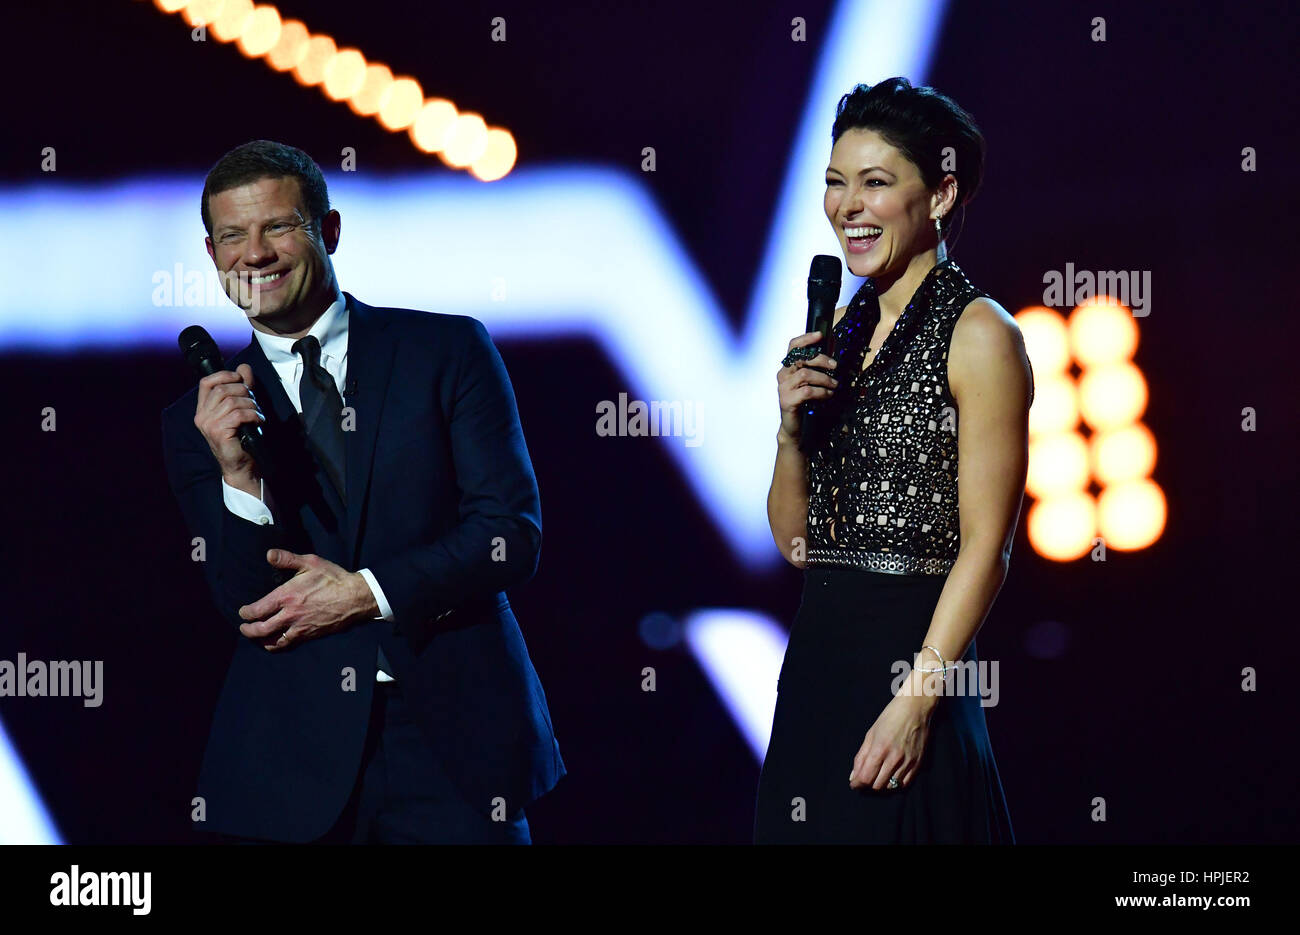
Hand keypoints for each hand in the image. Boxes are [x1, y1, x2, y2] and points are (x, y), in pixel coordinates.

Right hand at [194, 363, 265, 477]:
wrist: (242, 465)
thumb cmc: (242, 438)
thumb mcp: (242, 408)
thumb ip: (242, 387)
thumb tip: (244, 367)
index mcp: (204, 409)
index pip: (206, 383)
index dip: (224, 375)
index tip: (240, 378)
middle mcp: (202, 416)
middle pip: (222, 389)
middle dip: (244, 391)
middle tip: (254, 402)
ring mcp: (209, 424)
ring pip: (232, 401)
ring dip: (251, 404)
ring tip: (257, 414)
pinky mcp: (218, 432)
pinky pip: (238, 414)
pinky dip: (252, 414)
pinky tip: (257, 421)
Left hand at [237, 550, 378, 650]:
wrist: (355, 597)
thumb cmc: (333, 579)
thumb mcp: (311, 563)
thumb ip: (287, 559)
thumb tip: (268, 554)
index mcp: (287, 596)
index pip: (258, 610)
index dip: (246, 613)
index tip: (243, 612)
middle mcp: (290, 615)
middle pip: (261, 629)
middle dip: (248, 630)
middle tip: (244, 627)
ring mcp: (300, 627)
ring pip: (272, 641)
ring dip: (260, 640)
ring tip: (256, 637)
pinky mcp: (309, 635)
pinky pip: (288, 644)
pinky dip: (277, 645)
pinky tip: (275, 642)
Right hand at [777, 331, 837, 438]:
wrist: (795, 427)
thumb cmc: (804, 402)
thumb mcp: (810, 382)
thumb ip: (815, 369)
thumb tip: (831, 358)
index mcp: (788, 368)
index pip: (793, 347)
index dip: (805, 339)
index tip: (820, 335)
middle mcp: (783, 375)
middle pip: (801, 358)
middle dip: (821, 359)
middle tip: (835, 366)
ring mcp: (783, 388)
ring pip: (805, 374)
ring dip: (824, 379)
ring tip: (835, 385)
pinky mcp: (787, 400)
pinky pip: (807, 391)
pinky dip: (821, 392)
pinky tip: (828, 395)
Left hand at [848, 680, 937, 791]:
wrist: (915, 708)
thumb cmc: (890, 717)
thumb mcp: (871, 733)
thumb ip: (861, 756)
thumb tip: (854, 775)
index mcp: (879, 749)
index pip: (865, 777)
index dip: (857, 784)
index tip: (854, 784)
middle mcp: (894, 758)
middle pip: (877, 785)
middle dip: (868, 784)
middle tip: (866, 778)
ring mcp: (908, 762)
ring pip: (891, 786)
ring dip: (881, 784)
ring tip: (878, 776)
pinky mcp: (918, 763)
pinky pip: (905, 783)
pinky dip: (896, 783)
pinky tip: (891, 776)